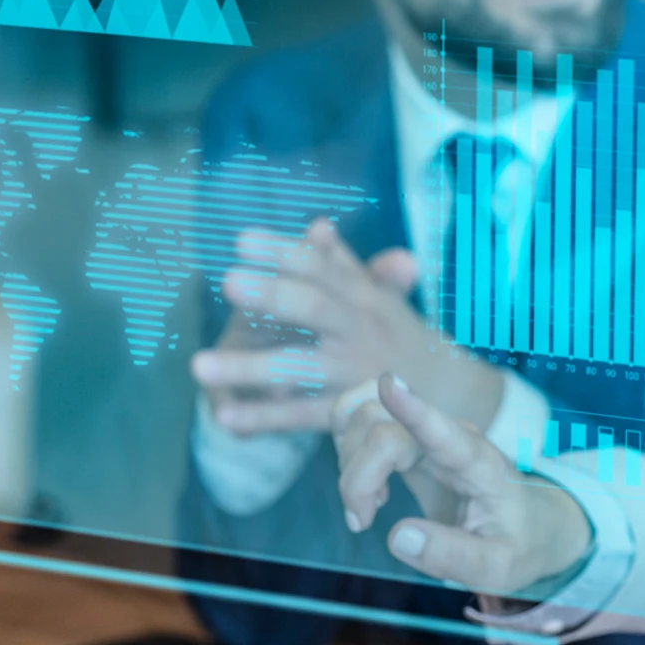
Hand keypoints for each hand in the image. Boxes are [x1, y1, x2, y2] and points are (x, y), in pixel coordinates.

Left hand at [189, 221, 504, 433]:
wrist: (447, 394)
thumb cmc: (393, 335)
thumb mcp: (375, 297)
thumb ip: (341, 265)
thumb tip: (318, 225)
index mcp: (363, 295)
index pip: (322, 267)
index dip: (283, 252)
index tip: (241, 239)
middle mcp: (360, 330)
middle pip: (317, 308)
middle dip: (275, 295)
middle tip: (228, 281)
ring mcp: (352, 373)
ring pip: (300, 367)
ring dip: (250, 367)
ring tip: (197, 365)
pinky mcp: (345, 414)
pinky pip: (300, 417)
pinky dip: (263, 419)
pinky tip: (223, 417)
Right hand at [333, 374, 591, 594]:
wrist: (531, 522)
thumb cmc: (516, 542)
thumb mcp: (497, 567)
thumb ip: (452, 556)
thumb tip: (397, 537)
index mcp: (480, 466)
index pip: (445, 433)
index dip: (414, 408)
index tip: (389, 384)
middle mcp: (451, 436)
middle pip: (383, 431)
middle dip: (357, 477)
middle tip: (362, 522)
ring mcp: (428, 430)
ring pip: (365, 419)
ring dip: (349, 464)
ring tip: (368, 507)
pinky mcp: (410, 433)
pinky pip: (361, 419)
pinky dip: (348, 449)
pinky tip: (368, 486)